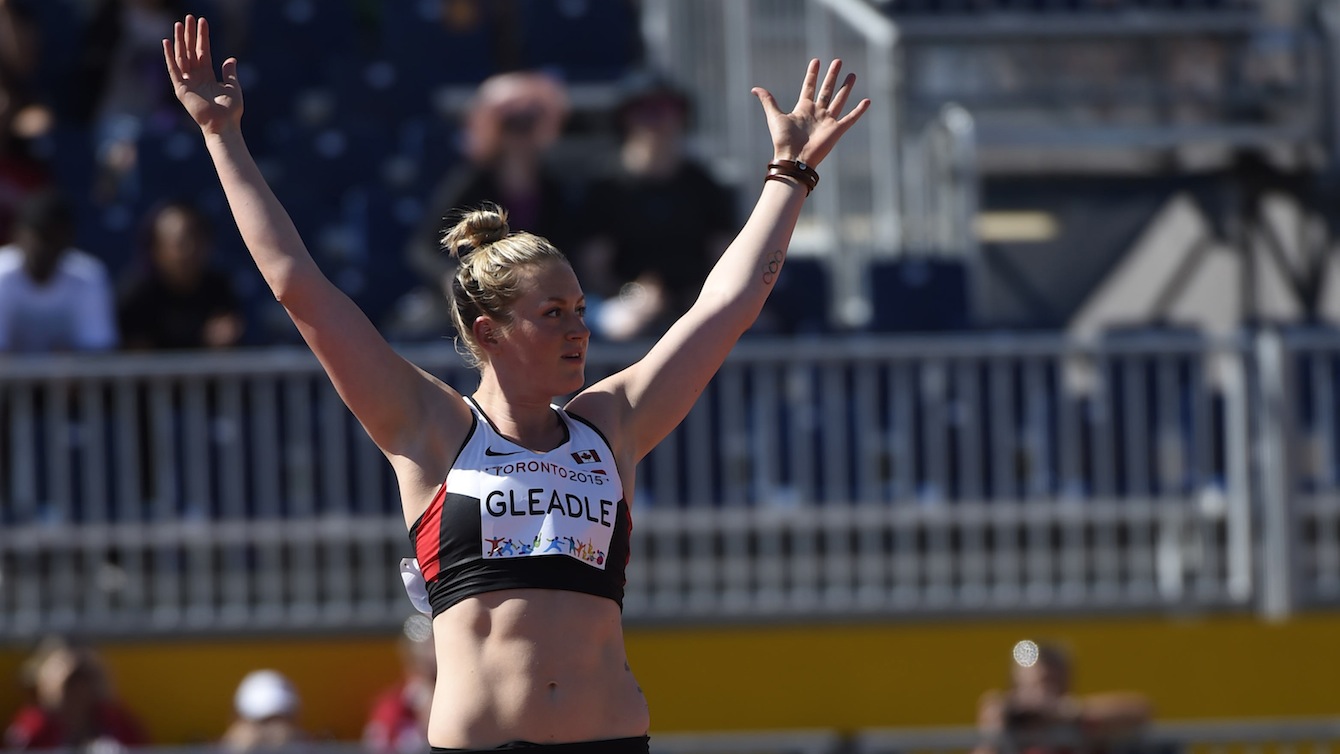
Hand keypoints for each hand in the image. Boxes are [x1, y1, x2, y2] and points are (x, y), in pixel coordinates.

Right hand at [163, 15, 242, 134]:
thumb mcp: (233, 87)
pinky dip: (169, 56)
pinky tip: (166, 42)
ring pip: (182, 57)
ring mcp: (187, 82)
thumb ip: (229, 73)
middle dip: (189, 34)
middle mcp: (196, 77)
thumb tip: (231, 58)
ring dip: (180, 40)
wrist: (224, 125)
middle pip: (190, 51)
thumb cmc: (231, 110)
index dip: (202, 37)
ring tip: (179, 24)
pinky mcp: (181, 89)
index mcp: (208, 76)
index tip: (202, 21)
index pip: (202, 51)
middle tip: (188, 17)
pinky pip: (173, 70)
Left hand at [752, 59, 869, 167]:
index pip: (809, 86)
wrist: (794, 158)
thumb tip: (754, 88)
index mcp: (803, 108)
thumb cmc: (783, 140)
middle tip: (838, 61)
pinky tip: (867, 101)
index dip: (812, 74)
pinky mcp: (837, 130)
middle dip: (832, 76)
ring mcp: (828, 121)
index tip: (816, 61)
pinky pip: (850, 118)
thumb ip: (768, 101)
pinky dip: (859, 110)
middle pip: (826, 90)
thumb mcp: (774, 116)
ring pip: (839, 100)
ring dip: (846, 87)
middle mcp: (817, 113)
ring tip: (852, 74)